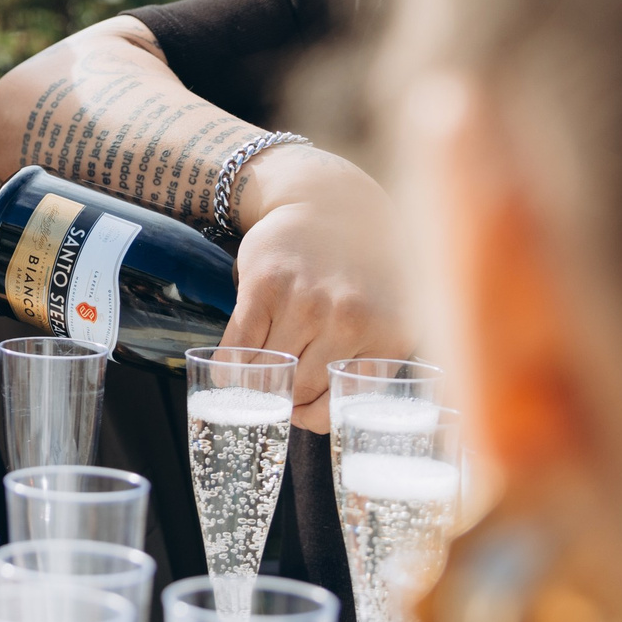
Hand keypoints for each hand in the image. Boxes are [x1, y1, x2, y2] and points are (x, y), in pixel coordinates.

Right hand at [227, 144, 409, 431]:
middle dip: (283, 399)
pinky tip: (232, 369)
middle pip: (299, 391)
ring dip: (255, 383)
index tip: (301, 412)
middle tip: (276, 393)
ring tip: (257, 377)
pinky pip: (237, 348)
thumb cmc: (363, 269)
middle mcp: (350, 321)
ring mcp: (305, 302)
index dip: (312, 417)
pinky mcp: (264, 286)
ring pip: (267, 374)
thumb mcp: (391, 315)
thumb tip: (334, 420)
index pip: (338, 408)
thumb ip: (375, 364)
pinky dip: (229, 367)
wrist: (328, 201)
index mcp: (388, 336)